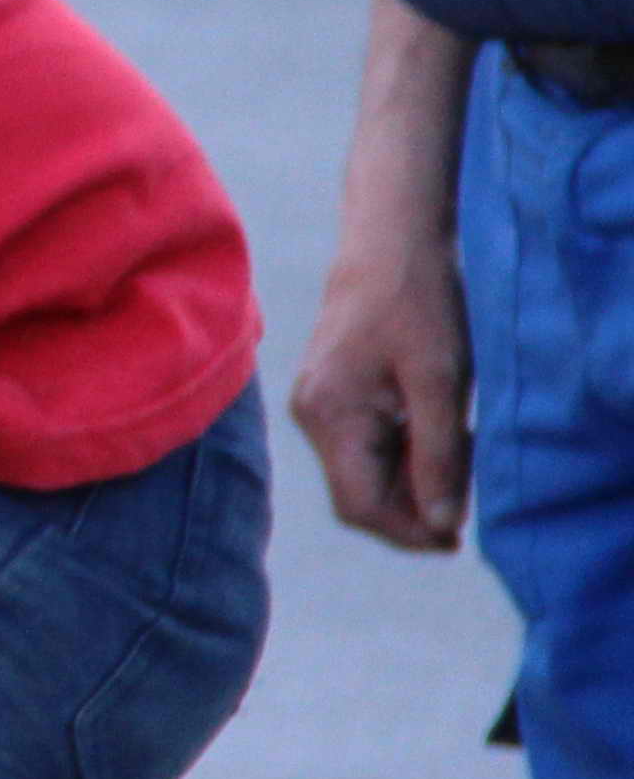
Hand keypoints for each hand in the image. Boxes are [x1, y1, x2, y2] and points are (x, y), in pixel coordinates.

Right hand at [292, 228, 473, 550]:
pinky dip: (402, 456)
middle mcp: (311, 415)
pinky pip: (363, 448)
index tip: (457, 537)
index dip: (409, 532)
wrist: (390, 241)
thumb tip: (440, 523)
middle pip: (358, 495)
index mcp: (328, 414)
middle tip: (468, 495)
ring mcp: (317, 404)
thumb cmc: (417, 302)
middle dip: (413, 508)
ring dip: (411, 482)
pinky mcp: (331, 394)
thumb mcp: (441, 381)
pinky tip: (436, 435)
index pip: (359, 506)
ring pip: (362, 473)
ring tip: (458, 455)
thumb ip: (438, 455)